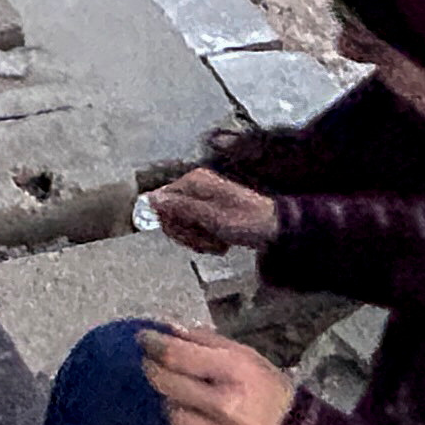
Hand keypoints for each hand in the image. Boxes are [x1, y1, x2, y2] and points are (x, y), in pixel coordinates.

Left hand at [141, 328, 296, 424]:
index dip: (153, 344)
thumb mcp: (248, 358)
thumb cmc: (270, 392)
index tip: (143, 339)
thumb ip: (208, 342)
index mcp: (235, 371)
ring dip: (170, 403)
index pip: (177, 355)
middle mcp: (224, 404)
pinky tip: (192, 423)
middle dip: (154, 369)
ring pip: (172, 415)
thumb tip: (169, 330)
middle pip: (167, 384)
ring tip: (181, 396)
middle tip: (151, 363)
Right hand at [148, 167, 280, 253]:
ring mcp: (201, 201)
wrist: (273, 229)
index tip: (188, 233)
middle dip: (187, 234)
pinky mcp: (208, 213)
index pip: (160, 201)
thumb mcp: (210, 216)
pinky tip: (220, 243)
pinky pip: (194, 230)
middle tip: (207, 240)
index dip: (170, 222)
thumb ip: (180, 207)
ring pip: (182, 227)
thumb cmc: (246, 221)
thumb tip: (150, 199)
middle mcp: (195, 187)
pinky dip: (206, 241)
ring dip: (198, 240)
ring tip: (217, 242)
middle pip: (170, 216)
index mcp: (194, 181)